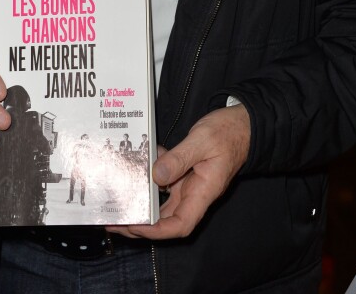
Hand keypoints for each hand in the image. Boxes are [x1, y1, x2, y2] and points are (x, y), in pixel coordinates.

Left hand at [108, 104, 249, 239]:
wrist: (241, 124)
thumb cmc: (228, 133)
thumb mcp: (202, 140)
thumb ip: (179, 158)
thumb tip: (156, 176)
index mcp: (203, 192)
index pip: (180, 224)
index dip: (156, 231)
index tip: (134, 226)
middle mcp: (195, 193)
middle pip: (167, 220)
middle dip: (141, 224)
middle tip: (114, 220)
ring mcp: (189, 184)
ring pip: (162, 202)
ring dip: (141, 205)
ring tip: (118, 202)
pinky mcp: (185, 173)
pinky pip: (164, 182)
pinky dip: (149, 179)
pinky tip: (136, 168)